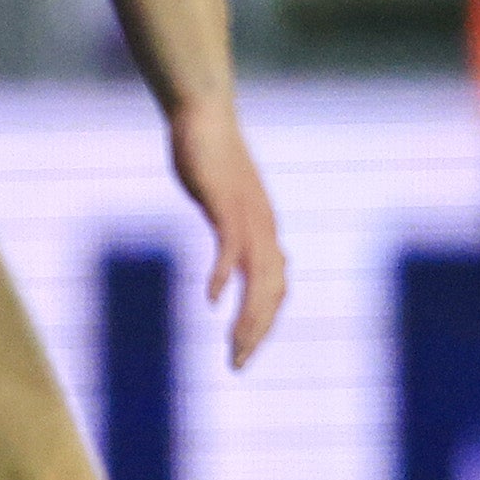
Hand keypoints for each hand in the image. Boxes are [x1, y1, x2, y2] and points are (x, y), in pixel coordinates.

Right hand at [170, 99, 289, 368]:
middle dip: (257, 333)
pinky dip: (223, 275)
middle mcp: (263, 228)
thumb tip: (236, 248)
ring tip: (233, 347)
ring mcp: (246, 216)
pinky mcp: (225, 203)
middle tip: (238, 365)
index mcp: (264, 230)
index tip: (243, 350)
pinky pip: (230, 247)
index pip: (274, 289)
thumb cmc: (210, 154)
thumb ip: (232, 225)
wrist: (205, 114)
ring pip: (257, 278)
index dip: (263, 323)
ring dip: (247, 317)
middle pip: (271, 292)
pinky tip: (210, 298)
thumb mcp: (224, 199)